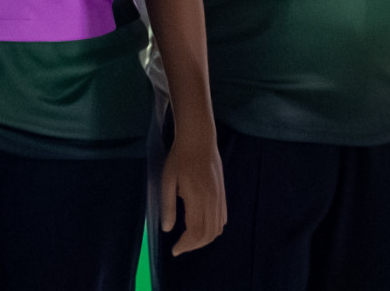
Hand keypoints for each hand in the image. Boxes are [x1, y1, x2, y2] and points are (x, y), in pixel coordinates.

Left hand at [159, 133, 225, 254]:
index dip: (185, 245)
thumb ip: (168, 206)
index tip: (174, 250)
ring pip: (217, 228)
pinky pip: (222, 217)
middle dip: (194, 246)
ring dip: (204, 238)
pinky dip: (213, 228)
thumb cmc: (179, 158)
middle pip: (209, 234)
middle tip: (180, 247)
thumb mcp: (167, 181)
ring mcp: (219, 196)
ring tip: (189, 239)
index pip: (195, 232)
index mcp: (197, 198)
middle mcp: (212, 200)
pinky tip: (201, 226)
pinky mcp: (222, 192)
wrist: (199, 139)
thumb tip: (167, 229)